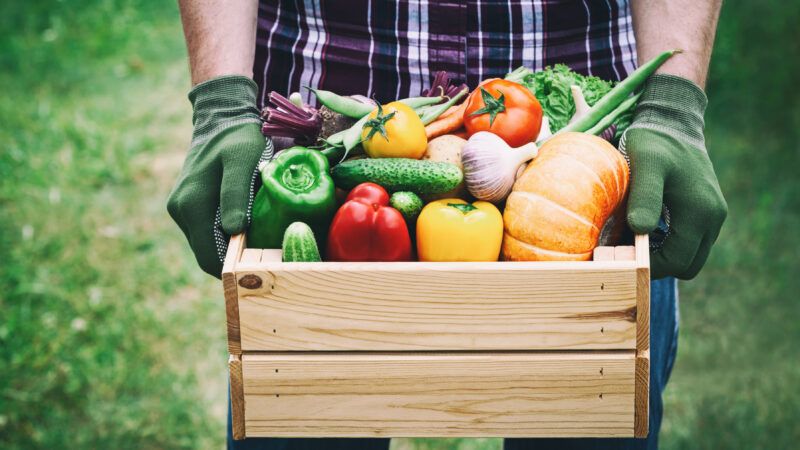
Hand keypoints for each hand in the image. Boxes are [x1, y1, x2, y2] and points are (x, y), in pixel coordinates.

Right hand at [167, 76, 268, 276]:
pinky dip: (225, 235)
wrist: (221, 119)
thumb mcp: (242, 161)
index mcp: (191, 205)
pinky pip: (207, 231)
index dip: (233, 270)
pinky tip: (246, 226)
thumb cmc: (238, 139)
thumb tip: (234, 231)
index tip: (259, 271)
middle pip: (208, 254)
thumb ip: (235, 195)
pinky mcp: (187, 206)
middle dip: (233, 261)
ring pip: (207, 244)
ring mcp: (181, 209)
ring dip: (229, 248)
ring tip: (258, 241)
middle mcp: (181, 211)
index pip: (209, 257)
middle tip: (264, 259)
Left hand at [622, 74, 726, 279]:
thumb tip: (640, 231)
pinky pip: (690, 241)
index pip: (677, 262)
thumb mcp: (645, 166)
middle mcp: (713, 218)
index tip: (623, 256)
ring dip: (663, 253)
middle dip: (658, 264)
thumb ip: (644, 197)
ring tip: (633, 237)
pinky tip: (644, 226)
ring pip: (690, 255)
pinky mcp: (708, 211)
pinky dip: (669, 242)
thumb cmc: (654, 143)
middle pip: (687, 265)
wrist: (671, 122)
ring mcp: (713, 216)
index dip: (650, 266)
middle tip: (627, 250)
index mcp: (700, 212)